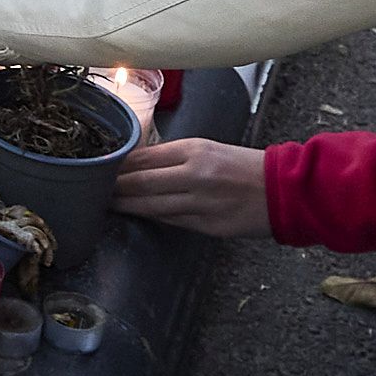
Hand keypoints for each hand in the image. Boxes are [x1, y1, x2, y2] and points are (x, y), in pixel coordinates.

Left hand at [112, 137, 271, 239]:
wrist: (283, 189)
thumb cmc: (243, 165)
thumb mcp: (207, 149)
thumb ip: (171, 157)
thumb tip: (134, 163)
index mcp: (194, 151)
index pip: (143, 158)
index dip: (117, 165)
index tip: (99, 168)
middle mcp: (195, 176)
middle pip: (140, 183)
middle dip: (114, 188)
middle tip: (92, 189)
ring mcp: (201, 203)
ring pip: (151, 206)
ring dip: (126, 206)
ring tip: (106, 205)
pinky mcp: (208, 226)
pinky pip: (172, 222)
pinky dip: (153, 217)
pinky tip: (138, 215)